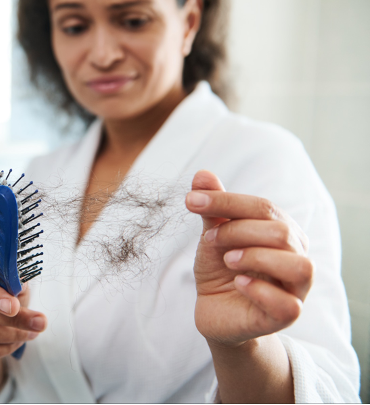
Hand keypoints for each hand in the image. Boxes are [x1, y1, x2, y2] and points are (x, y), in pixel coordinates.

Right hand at [0, 265, 46, 361]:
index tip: (15, 307)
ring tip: (30, 334)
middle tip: (39, 324)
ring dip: (11, 336)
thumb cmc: (6, 297)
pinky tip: (14, 344)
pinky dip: (1, 350)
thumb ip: (17, 284)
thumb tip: (21, 284)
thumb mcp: (14, 287)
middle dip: (15, 320)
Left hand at [186, 170, 312, 347]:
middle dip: (238, 231)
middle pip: (280, 232)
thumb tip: (202, 174)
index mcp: (283, 231)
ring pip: (299, 265)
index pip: (263, 207)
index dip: (226, 201)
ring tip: (228, 260)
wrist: (214, 310)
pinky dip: (261, 290)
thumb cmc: (220, 269)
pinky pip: (288, 305)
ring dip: (257, 257)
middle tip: (210, 240)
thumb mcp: (213, 236)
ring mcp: (295, 289)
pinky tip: (238, 283)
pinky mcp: (286, 316)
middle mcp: (296, 256)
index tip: (191, 201)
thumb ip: (213, 209)